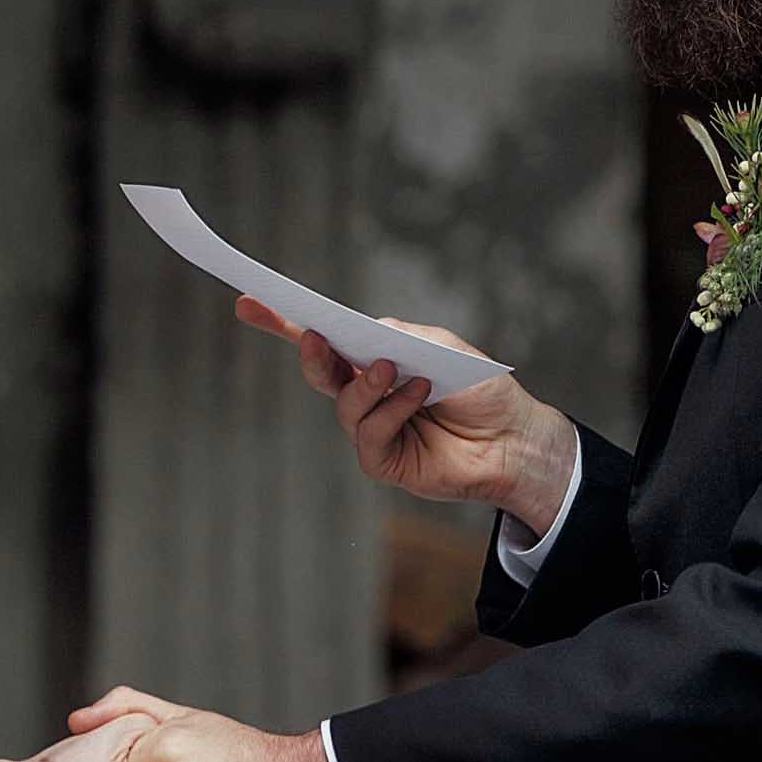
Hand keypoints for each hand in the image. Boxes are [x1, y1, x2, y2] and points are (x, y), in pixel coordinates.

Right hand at [233, 295, 576, 537]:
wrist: (513, 436)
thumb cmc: (480, 388)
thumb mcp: (442, 346)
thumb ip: (400, 336)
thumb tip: (365, 334)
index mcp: (372, 359)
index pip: (322, 339)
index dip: (282, 321)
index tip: (248, 302)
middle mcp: (366, 393)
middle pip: (320, 371)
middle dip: (309, 351)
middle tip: (313, 335)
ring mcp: (372, 428)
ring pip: (344, 404)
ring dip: (367, 384)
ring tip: (395, 370)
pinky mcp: (384, 459)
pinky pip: (369, 433)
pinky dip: (390, 410)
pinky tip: (417, 396)